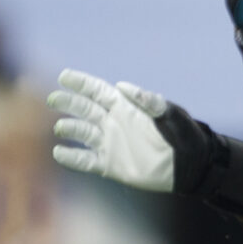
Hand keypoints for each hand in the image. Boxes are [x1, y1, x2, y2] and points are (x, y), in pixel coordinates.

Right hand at [47, 69, 177, 191]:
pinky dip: (71, 157)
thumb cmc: (184, 136)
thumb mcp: (171, 115)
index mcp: (125, 107)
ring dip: (70, 128)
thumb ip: (149, 101)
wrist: (189, 167)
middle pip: (84, 109)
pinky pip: (85, 160)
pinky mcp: (108, 165)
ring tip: (61, 127)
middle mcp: (113, 123)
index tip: (63, 76)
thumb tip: (123, 86)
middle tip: (53, 99)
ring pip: (82, 133)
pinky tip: (59, 153)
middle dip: (68, 102)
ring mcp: (109, 144)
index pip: (97, 91)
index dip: (80, 83)